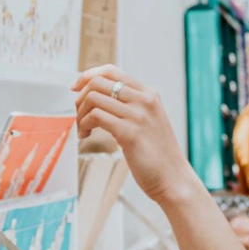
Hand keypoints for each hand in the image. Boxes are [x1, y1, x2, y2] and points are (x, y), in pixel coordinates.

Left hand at [73, 65, 197, 206]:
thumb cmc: (158, 154)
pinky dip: (84, 124)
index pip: (111, 71)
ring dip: (80, 114)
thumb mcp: (149, 120)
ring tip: (82, 129)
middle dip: (80, 97)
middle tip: (78, 114)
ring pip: (94, 98)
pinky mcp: (129, 133)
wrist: (173, 178)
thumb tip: (98, 98)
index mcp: (149, 94)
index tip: (75, 87)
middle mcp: (144, 100)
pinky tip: (86, 135)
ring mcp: (138, 115)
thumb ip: (130, 106)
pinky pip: (96, 116)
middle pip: (98, 82)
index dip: (87, 75)